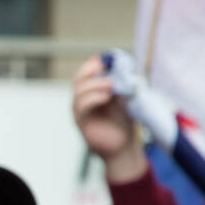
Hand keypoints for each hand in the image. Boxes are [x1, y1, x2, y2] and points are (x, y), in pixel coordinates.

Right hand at [72, 55, 146, 183]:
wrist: (125, 145)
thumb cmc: (126, 121)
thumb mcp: (126, 95)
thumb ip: (122, 81)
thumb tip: (122, 62)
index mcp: (92, 90)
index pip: (86, 72)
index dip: (94, 63)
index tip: (107, 58)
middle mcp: (83, 99)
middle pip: (78, 79)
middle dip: (90, 70)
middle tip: (106, 68)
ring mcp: (80, 111)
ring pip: (78, 91)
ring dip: (95, 84)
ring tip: (112, 85)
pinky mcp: (81, 122)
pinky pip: (81, 106)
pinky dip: (93, 98)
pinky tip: (106, 97)